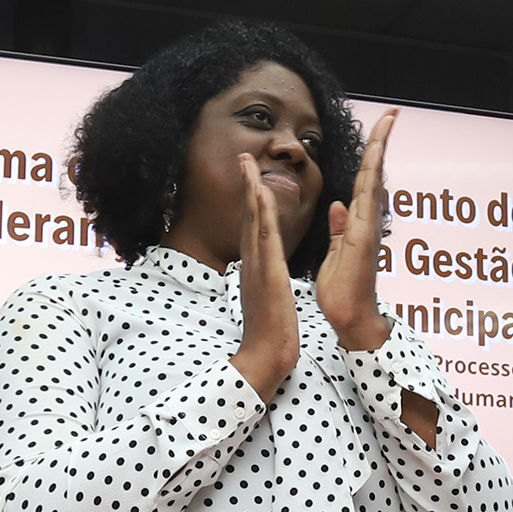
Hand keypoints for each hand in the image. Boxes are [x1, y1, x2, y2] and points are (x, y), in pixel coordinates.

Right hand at [230, 154, 300, 400]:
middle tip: (243, 156)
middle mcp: (253, 261)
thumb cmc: (270, 331)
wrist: (265, 355)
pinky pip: (266, 239)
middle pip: (248, 215)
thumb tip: (262, 271)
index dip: (252, 199)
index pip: (253, 226)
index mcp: (256, 266)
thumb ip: (264, 280)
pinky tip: (262, 194)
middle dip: (246, 185)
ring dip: (251, 189)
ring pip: (253, 220)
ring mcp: (258, 266)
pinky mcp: (269, 274)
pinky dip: (262, 214)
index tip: (250, 176)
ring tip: (248, 163)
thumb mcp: (267, 297)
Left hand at [316, 109, 399, 352]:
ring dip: (380, 149)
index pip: (364, 181)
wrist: (350, 318)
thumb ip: (339, 230)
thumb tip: (338, 207)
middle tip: (393, 112)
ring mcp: (368, 226)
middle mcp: (367, 220)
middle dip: (383, 141)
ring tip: (388, 121)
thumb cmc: (342, 292)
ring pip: (374, 179)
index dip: (370, 155)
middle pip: (375, 172)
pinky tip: (375, 154)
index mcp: (359, 224)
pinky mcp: (364, 235)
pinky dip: (372, 174)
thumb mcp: (336, 255)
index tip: (378, 130)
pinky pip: (367, 198)